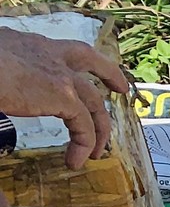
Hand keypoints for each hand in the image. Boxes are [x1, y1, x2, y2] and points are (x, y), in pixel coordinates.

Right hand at [0, 27, 131, 169]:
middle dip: (108, 73)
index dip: (73, 57)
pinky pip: (84, 124)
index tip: (83, 66)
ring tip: (98, 151)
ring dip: (99, 127)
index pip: (57, 49)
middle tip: (120, 88)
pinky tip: (74, 161)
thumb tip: (1, 121)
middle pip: (88, 58)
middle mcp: (47, 53)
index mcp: (28, 45)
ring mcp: (58, 73)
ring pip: (93, 100)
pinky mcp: (63, 94)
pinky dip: (84, 144)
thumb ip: (7, 79)